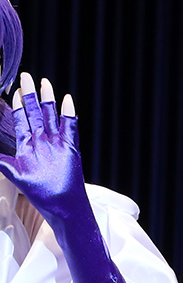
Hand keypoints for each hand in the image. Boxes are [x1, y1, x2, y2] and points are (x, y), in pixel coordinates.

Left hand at [0, 74, 86, 228]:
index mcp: (28, 145)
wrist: (60, 205)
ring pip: (51, 116)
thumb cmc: (38, 193)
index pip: (22, 119)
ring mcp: (57, 143)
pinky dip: (68, 113)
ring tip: (44, 82)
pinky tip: (66, 99)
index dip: (16, 104)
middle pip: (36, 112)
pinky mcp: (70, 148)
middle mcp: (42, 141)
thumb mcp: (11, 172)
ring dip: (47, 99)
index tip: (13, 88)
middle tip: (26, 76)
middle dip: (29, 94)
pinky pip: (70, 127)